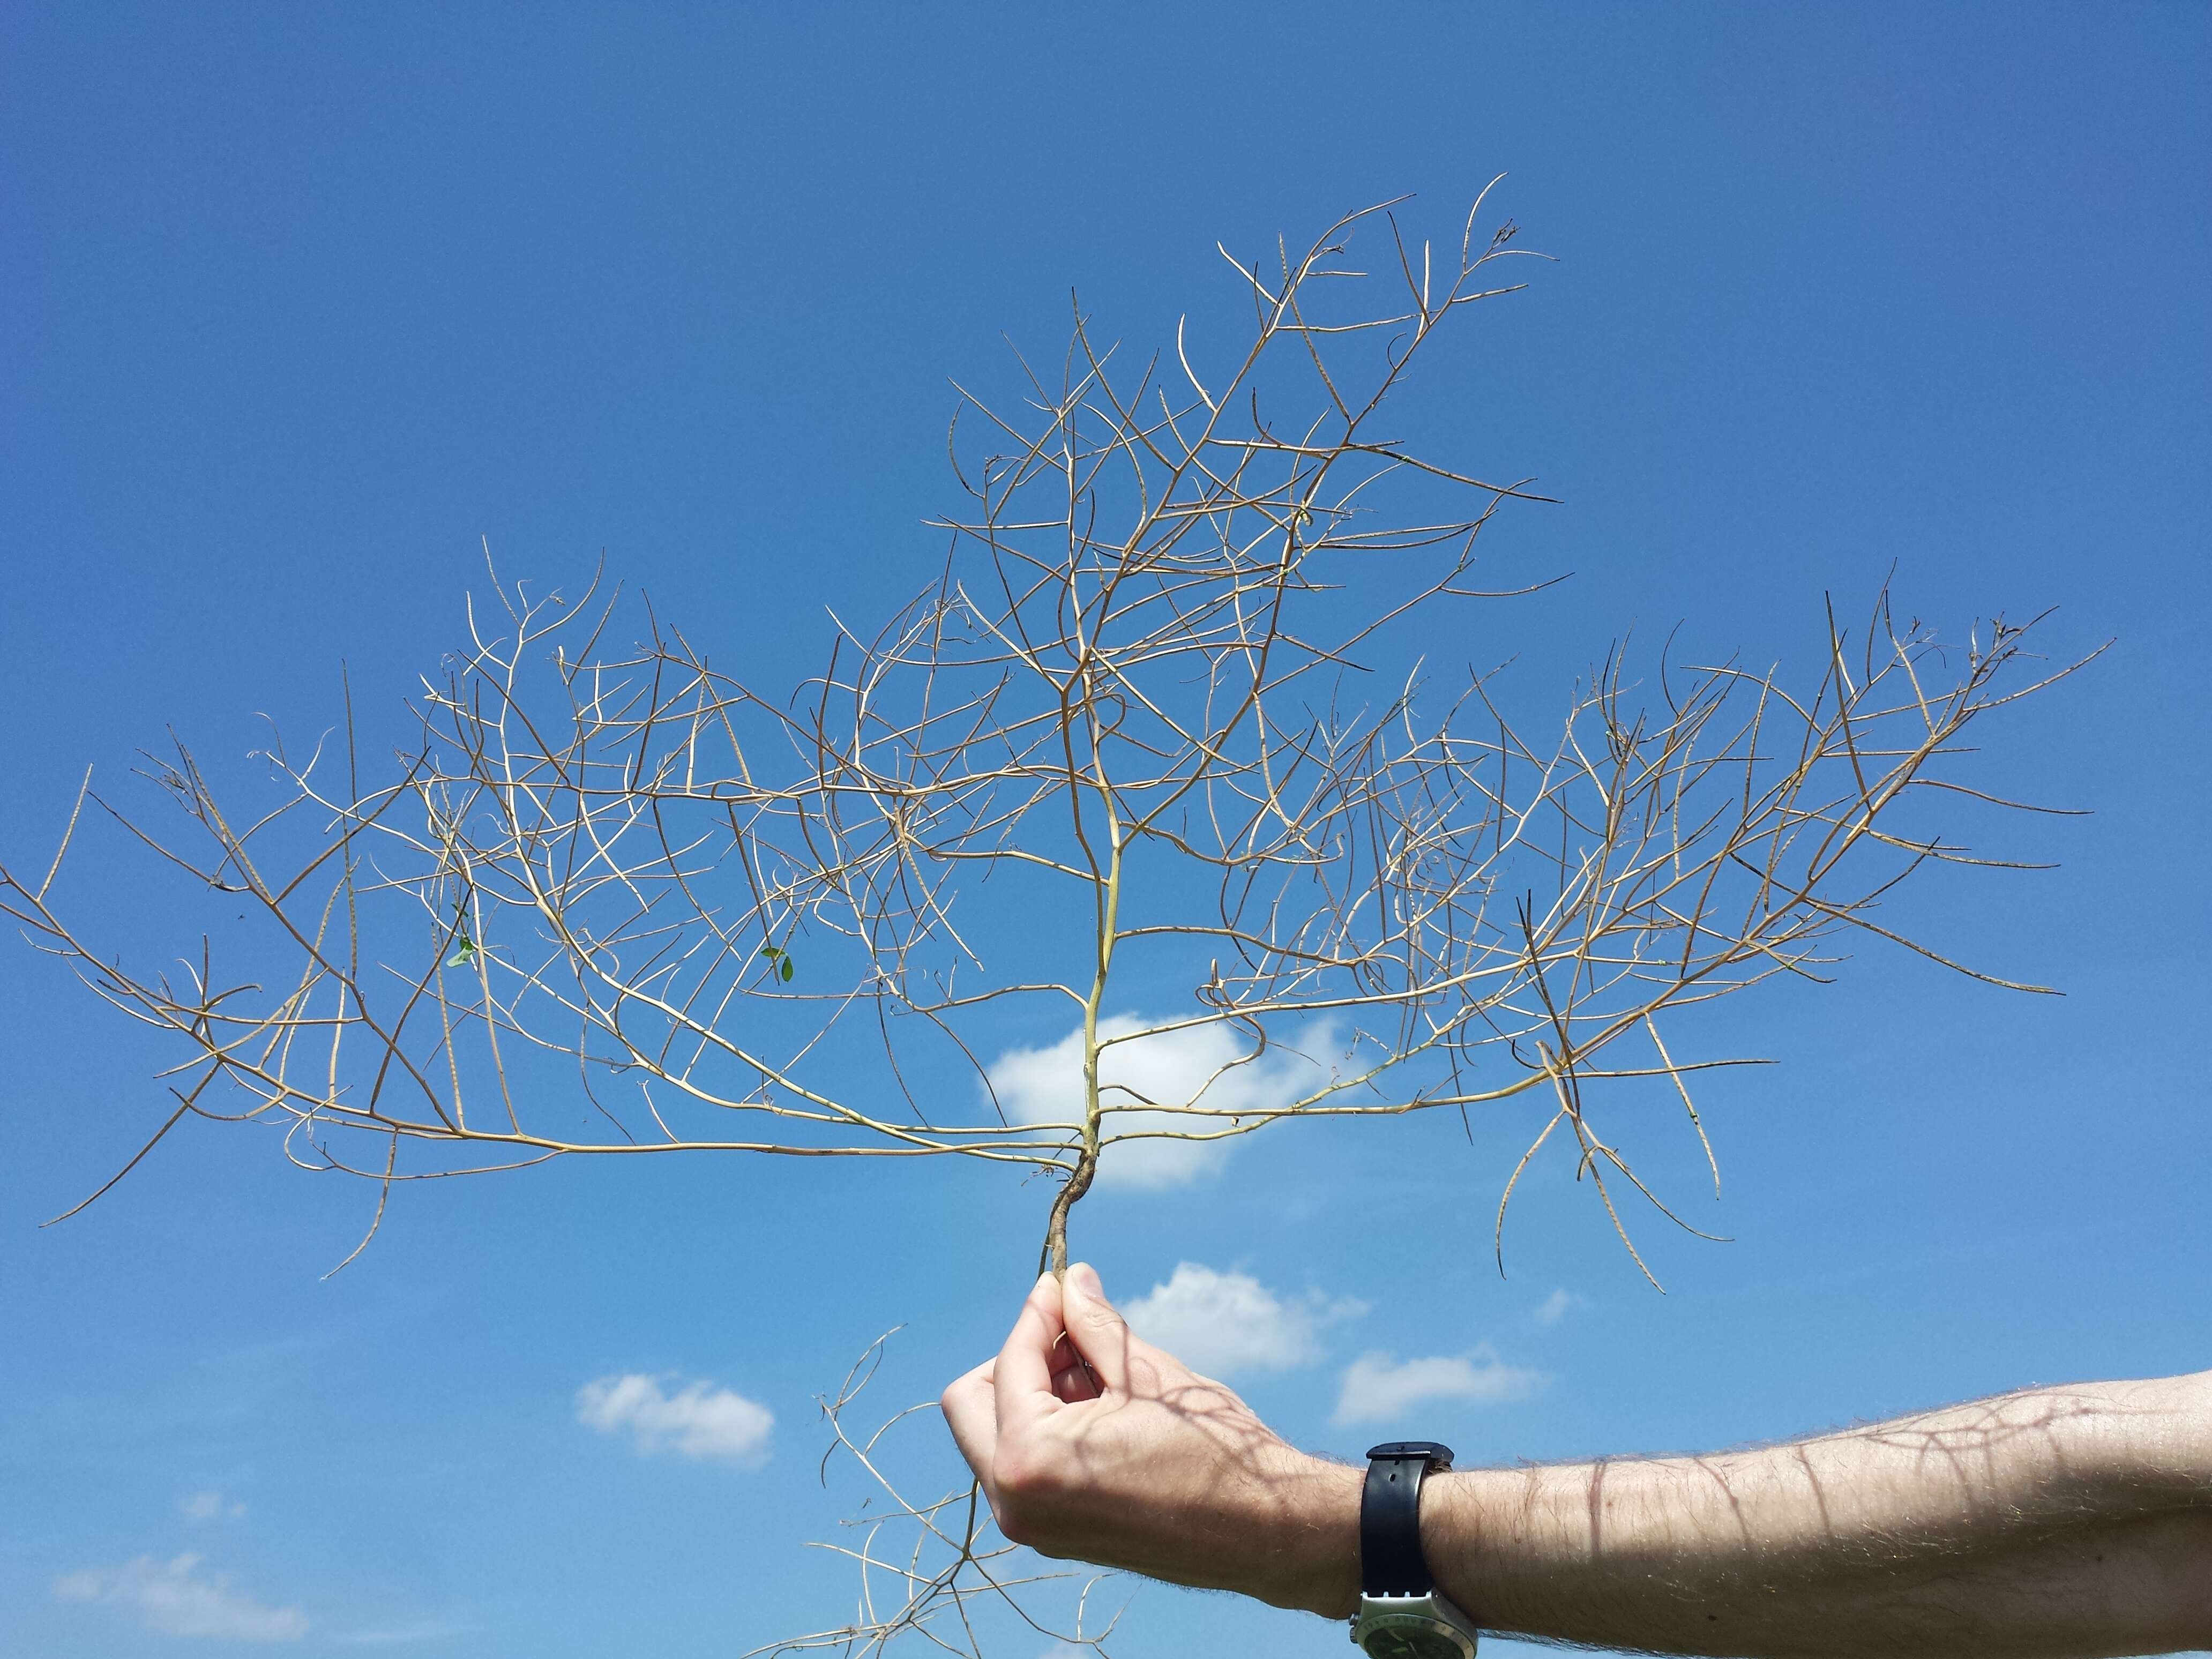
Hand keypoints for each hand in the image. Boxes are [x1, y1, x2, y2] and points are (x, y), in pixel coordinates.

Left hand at [939, 1261, 1361, 1616]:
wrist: (1262, 1532)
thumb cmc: (1212, 1454)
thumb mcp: (1147, 1374)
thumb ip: (1093, 1325)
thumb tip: (1069, 1280)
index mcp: (1030, 1459)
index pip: (1009, 1363)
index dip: (1038, 1314)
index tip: (1064, 1283)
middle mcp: (1014, 1501)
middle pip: (972, 1403)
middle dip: (1018, 1357)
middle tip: (1071, 1330)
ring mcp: (1032, 1525)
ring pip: (996, 1433)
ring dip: (1035, 1391)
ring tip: (1101, 1368)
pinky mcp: (1054, 1535)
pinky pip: (1024, 1466)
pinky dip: (1048, 1427)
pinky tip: (1103, 1405)